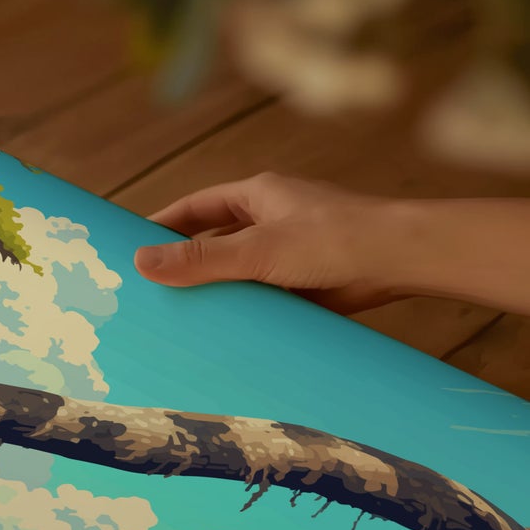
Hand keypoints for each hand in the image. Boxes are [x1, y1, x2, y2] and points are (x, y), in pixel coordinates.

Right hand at [134, 172, 403, 312]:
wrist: (399, 261)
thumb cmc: (333, 240)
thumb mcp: (257, 249)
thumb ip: (200, 259)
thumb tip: (140, 262)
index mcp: (258, 196)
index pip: (196, 207)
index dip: (163, 225)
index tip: (130, 246)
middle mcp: (271, 220)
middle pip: (214, 241)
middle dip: (183, 263)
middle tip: (146, 291)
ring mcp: (287, 253)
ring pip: (236, 272)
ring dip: (213, 291)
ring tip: (175, 319)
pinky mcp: (302, 283)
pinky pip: (259, 296)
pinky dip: (240, 311)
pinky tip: (220, 333)